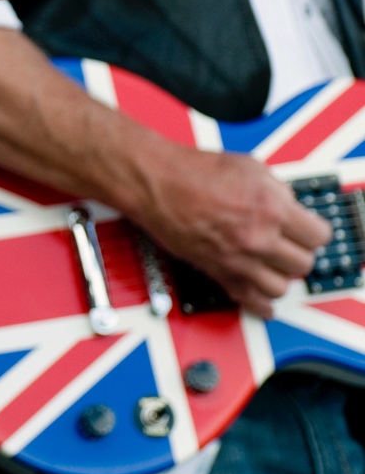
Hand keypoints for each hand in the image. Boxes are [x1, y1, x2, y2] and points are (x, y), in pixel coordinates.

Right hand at [131, 146, 331, 318]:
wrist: (155, 184)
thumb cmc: (192, 171)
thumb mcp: (249, 167)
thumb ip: (277, 190)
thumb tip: (290, 206)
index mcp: (271, 208)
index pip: (318, 236)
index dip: (313, 232)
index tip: (307, 232)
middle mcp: (257, 238)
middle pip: (302, 264)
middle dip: (297, 253)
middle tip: (287, 246)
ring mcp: (237, 259)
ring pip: (281, 287)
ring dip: (279, 277)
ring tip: (271, 266)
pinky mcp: (216, 271)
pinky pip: (249, 301)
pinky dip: (261, 305)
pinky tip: (264, 302)